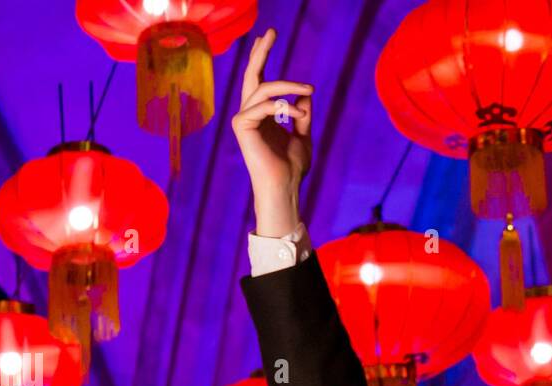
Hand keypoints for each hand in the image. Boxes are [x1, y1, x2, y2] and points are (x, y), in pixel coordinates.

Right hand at [231, 28, 313, 236]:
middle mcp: (249, 113)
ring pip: (264, 88)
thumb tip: (304, 95)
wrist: (284, 187)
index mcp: (261, 114)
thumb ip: (301, 115)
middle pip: (252, 75)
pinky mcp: (242, 126)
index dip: (262, 58)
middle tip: (272, 31)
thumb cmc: (292, 168)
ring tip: (309, 89)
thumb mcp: (302, 136)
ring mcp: (243, 119)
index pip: (260, 80)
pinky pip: (264, 105)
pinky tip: (300, 114)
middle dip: (261, 52)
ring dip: (289, 86)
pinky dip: (285, 107)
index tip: (266, 38)